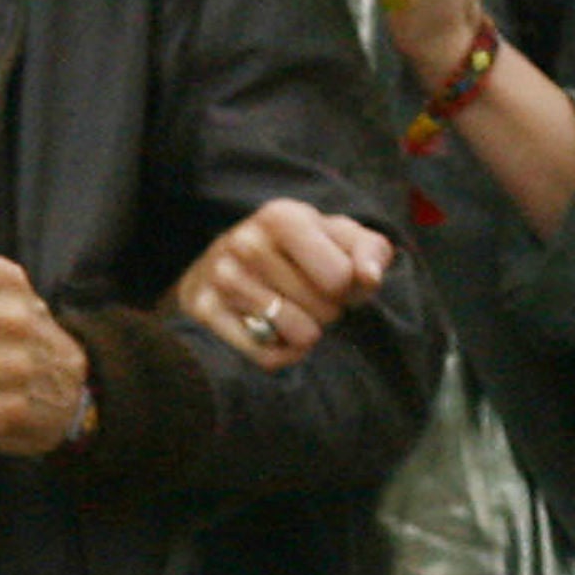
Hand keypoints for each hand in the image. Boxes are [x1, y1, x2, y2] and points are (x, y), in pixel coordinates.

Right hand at [167, 198, 391, 370]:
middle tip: (307, 295)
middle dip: (327, 311)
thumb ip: (370, 251)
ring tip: (290, 311)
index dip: (349, 287)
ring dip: (306, 334)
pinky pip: (269, 357)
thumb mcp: (337, 238)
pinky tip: (271, 332)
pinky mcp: (204, 313)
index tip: (333, 277)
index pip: (342, 278)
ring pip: (300, 336)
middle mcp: (246, 242)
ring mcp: (222, 278)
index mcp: (281, 216)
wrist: (224, 264)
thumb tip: (369, 277)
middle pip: (325, 310)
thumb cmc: (297, 252)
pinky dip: (281, 354)